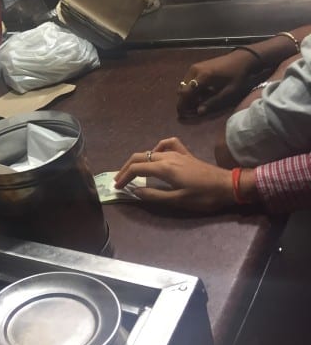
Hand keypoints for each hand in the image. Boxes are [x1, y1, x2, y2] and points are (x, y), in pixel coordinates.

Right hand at [114, 137, 233, 211]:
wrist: (228, 186)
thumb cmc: (203, 196)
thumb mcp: (178, 200)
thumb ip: (154, 195)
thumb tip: (135, 191)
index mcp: (164, 168)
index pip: (137, 169)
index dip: (124, 177)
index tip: (117, 186)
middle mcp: (167, 156)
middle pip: (140, 157)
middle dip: (126, 167)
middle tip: (119, 179)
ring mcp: (176, 153)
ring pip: (150, 151)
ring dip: (139, 160)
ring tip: (133, 171)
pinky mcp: (185, 154)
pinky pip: (167, 144)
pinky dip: (158, 147)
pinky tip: (157, 154)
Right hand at [176, 49, 258, 116]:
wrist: (240, 59)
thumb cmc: (236, 76)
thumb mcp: (228, 91)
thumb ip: (213, 101)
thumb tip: (199, 112)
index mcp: (202, 77)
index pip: (185, 93)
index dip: (181, 104)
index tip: (181, 114)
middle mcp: (194, 71)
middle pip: (182, 89)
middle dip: (184, 100)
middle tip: (193, 108)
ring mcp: (194, 67)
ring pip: (184, 85)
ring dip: (188, 94)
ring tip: (200, 100)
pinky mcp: (196, 66)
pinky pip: (188, 80)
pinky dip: (191, 88)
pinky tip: (202, 91)